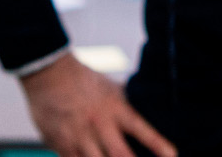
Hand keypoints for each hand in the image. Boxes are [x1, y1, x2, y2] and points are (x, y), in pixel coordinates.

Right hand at [20, 52, 175, 156]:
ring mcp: (81, 137)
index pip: (142, 129)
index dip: (158, 144)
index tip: (172, 156)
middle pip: (121, 155)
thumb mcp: (110, 87)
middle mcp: (100, 124)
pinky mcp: (62, 145)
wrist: (48, 73)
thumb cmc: (81, 79)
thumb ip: (125, 102)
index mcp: (115, 108)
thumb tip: (145, 105)